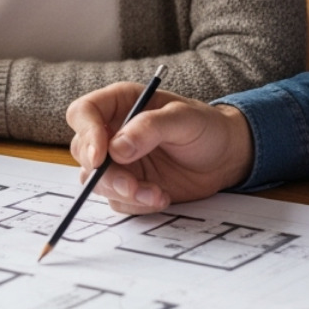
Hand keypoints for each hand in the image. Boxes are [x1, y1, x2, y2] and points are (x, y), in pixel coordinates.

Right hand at [65, 83, 253, 213]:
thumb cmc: (205, 127)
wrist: (224, 157)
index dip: (86, 133)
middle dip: (106, 174)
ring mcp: (118, 162)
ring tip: (157, 194)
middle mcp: (112, 132)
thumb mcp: (184, 119)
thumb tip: (117, 148)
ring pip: (96, 181)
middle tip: (134, 186)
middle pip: (84, 152)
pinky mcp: (128, 186)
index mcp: (120, 104)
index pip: (84, 113)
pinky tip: (162, 197)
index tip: (100, 157)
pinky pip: (117, 201)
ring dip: (123, 193)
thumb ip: (150, 128)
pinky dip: (137, 204)